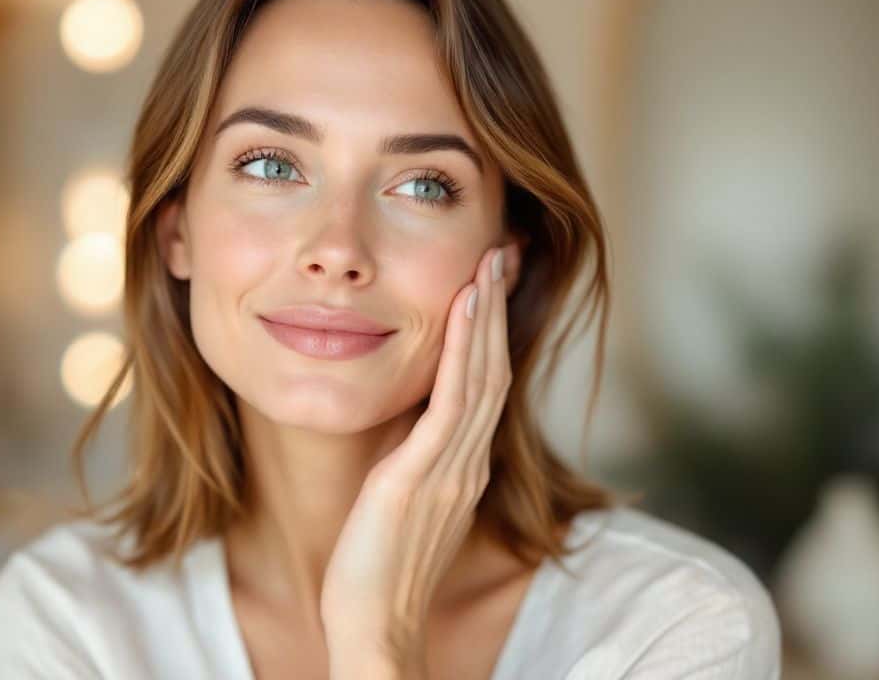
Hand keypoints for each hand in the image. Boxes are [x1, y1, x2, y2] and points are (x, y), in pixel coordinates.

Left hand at [320, 244, 516, 678]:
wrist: (374, 627)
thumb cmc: (375, 571)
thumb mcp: (398, 501)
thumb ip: (409, 460)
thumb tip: (401, 420)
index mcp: (462, 466)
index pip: (485, 383)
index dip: (490, 330)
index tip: (490, 281)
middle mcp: (468, 461)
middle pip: (494, 368)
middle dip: (498, 306)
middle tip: (504, 250)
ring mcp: (452, 467)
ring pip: (482, 374)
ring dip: (487, 313)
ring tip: (490, 259)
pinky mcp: (424, 474)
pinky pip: (454, 399)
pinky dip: (465, 349)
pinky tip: (465, 307)